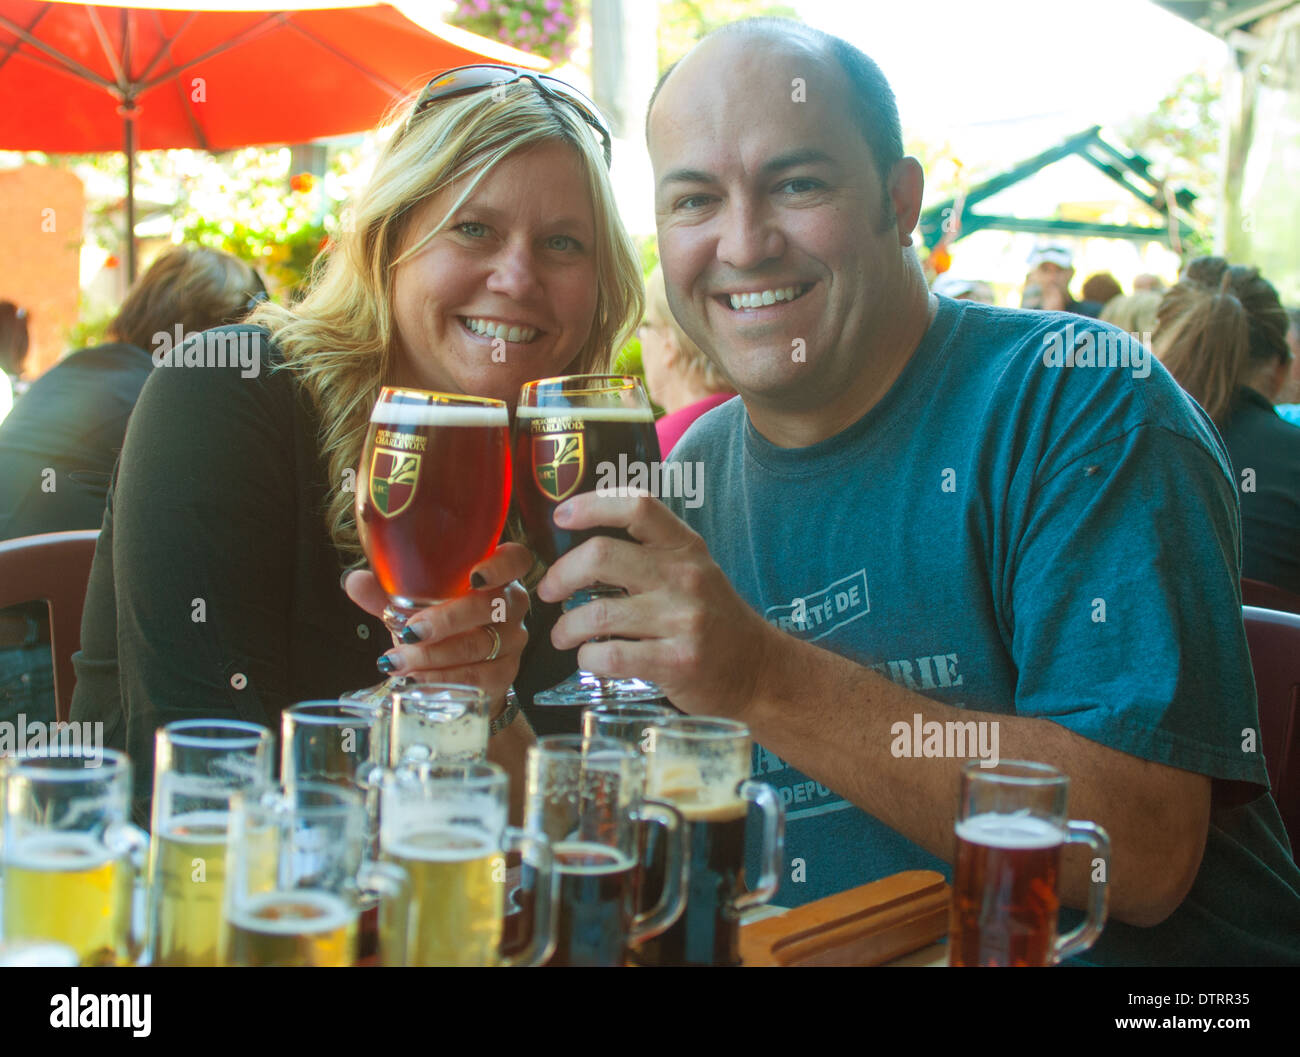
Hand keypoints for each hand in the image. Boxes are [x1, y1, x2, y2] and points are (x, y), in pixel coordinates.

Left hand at [344, 543, 532, 712]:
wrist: (463, 670)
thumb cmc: (443, 624)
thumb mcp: (417, 603)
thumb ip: (389, 591)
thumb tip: (355, 581)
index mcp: (497, 575)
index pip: (515, 560)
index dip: (500, 566)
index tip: (474, 575)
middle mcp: (511, 605)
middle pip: (492, 607)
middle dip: (448, 620)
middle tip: (411, 630)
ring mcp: (512, 641)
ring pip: (479, 645)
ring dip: (435, 656)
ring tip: (399, 660)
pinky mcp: (505, 674)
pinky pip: (476, 678)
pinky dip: (443, 679)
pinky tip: (417, 680)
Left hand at [535, 493, 777, 717]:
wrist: (758, 670)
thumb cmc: (713, 621)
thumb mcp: (693, 573)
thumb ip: (650, 556)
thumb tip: (582, 551)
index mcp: (685, 548)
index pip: (637, 506)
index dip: (592, 504)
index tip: (561, 517)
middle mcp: (684, 576)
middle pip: (602, 555)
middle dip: (561, 575)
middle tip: (549, 591)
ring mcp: (683, 619)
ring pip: (598, 613)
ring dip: (567, 627)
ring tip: (563, 635)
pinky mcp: (677, 661)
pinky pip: (611, 655)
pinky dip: (588, 659)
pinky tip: (590, 659)